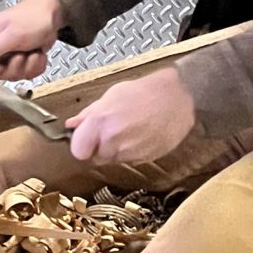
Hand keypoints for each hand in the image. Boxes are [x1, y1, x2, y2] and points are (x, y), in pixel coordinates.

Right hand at [0, 0, 63, 81]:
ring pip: (13, 75)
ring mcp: (7, 55)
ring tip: (31, 50)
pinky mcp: (20, 59)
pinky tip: (37, 53)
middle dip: (14, 68)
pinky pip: (26, 74)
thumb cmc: (32, 16)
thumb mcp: (12, 34)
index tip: (1, 65)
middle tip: (20, 54)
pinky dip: (36, 65)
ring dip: (27, 65)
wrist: (53, 13)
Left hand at [69, 67, 197, 167]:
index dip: (80, 144)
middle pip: (95, 157)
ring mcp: (130, 153)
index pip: (77, 151)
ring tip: (129, 129)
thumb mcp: (113, 94)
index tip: (84, 138)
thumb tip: (73, 124)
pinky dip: (132, 151)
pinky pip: (130, 160)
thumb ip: (90, 113)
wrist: (179, 97)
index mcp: (101, 122)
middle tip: (110, 130)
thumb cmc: (147, 92)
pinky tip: (140, 134)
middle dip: (99, 147)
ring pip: (113, 160)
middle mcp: (114, 141)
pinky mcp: (145, 159)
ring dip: (116, 149)